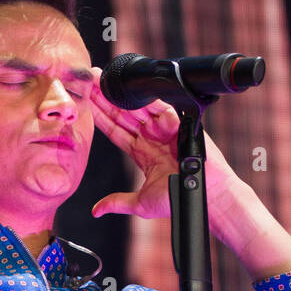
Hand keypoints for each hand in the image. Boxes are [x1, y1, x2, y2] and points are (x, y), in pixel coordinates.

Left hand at [88, 68, 238, 221]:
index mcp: (141, 151)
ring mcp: (163, 128)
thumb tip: (97, 210)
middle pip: (123, 114)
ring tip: (101, 79)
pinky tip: (127, 88)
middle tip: (89, 81)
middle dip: (105, 98)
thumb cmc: (178, 197)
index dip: (100, 116)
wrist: (204, 195)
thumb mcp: (140, 203)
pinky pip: (160, 106)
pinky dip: (146, 97)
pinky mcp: (178, 123)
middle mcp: (151, 137)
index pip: (115, 130)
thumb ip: (118, 202)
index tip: (86, 104)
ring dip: (120, 93)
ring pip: (137, 107)